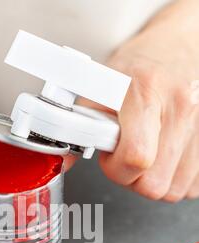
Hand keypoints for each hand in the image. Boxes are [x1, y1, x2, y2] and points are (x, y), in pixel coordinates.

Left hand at [98, 0, 198, 201]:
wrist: (175, 50)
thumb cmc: (137, 68)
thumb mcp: (100, 89)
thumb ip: (79, 127)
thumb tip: (59, 161)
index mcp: (147, 92)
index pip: (136, 158)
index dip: (117, 169)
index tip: (111, 157)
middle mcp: (181, 108)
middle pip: (155, 185)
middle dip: (134, 179)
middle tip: (128, 156)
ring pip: (175, 190)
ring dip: (155, 180)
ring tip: (148, 153)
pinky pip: (192, 186)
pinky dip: (176, 178)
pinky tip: (166, 157)